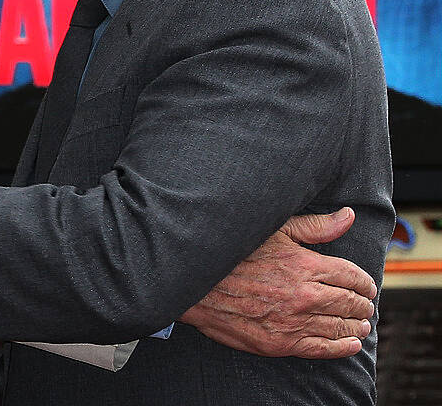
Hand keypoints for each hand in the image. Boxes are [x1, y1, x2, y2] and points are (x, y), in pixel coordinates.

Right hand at [180, 208, 376, 358]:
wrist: (196, 284)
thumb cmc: (234, 252)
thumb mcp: (273, 230)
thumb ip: (315, 226)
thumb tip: (349, 216)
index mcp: (304, 264)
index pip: (352, 276)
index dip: (365, 282)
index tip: (367, 285)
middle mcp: (304, 294)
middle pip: (350, 303)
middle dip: (363, 304)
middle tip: (365, 305)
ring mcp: (294, 321)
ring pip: (340, 327)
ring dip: (356, 326)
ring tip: (361, 324)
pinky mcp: (281, 342)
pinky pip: (323, 348)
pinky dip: (342, 347)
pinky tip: (350, 343)